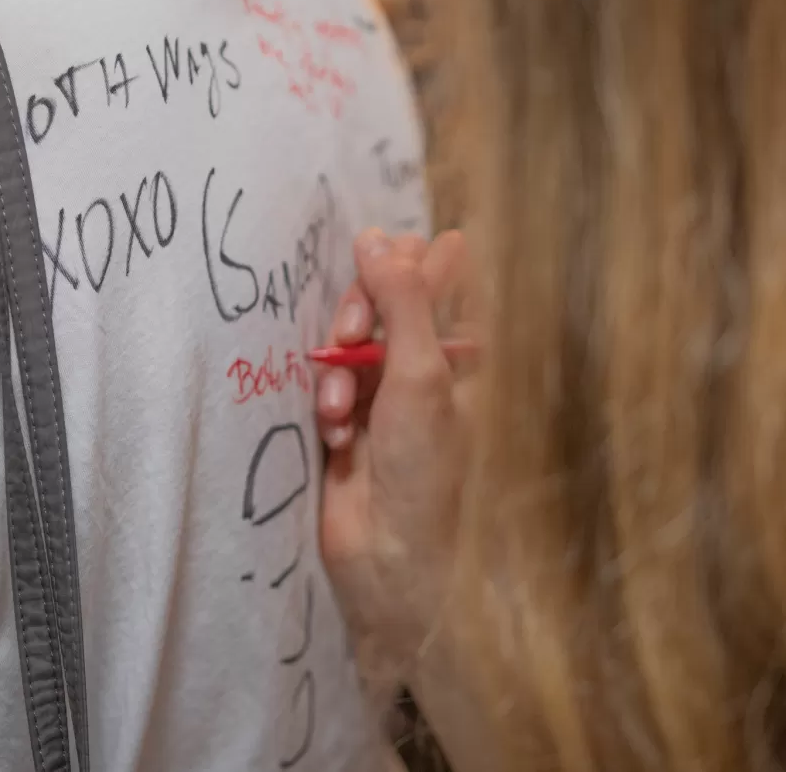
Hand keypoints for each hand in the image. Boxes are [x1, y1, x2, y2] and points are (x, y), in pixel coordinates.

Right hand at [317, 229, 476, 670]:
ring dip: (338, 369)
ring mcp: (382, 386)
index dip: (401, 265)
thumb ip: (399, 298)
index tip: (381, 276)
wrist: (387, 550)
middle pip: (378, 296)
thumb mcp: (418, 371)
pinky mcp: (347, 414)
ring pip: (345, 338)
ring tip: (342, 408)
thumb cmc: (423, 463)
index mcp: (459, 346)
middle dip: (357, 315)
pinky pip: (326, 379)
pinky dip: (327, 403)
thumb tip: (375, 235)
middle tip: (349, 338)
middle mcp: (423, 359)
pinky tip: (337, 434)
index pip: (432, 272)